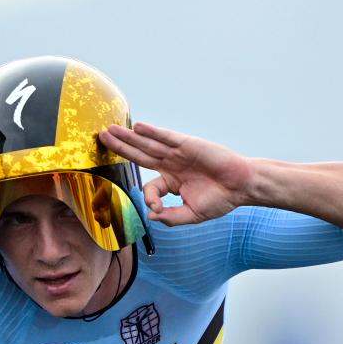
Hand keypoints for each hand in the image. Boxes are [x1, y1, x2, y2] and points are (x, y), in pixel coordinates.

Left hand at [100, 122, 257, 225]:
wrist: (241, 187)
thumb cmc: (220, 199)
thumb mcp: (192, 214)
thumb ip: (171, 216)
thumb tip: (151, 216)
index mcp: (172, 181)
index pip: (150, 187)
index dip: (149, 198)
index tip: (156, 208)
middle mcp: (171, 165)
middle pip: (139, 155)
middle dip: (120, 147)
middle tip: (101, 138)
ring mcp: (178, 153)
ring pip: (148, 144)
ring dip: (128, 136)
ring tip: (110, 130)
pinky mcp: (188, 145)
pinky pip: (166, 137)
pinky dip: (152, 132)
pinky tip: (138, 126)